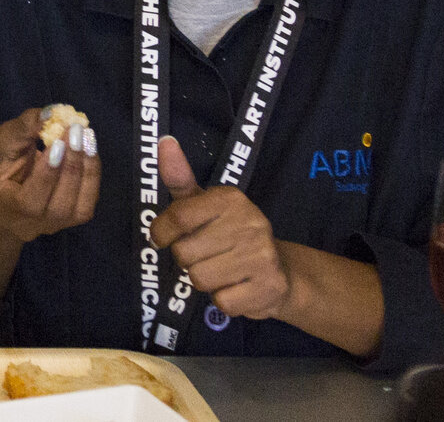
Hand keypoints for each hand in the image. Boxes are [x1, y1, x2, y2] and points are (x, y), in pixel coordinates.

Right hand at [0, 106, 100, 243]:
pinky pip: (87, 201)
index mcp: (5, 208)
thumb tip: (51, 112)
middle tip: (76, 131)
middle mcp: (31, 225)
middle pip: (59, 207)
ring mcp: (53, 225)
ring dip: (88, 170)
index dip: (47, 174)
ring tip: (87, 137)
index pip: (30, 201)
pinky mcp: (70, 219)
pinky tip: (89, 148)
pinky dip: (92, 173)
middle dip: (72, 166)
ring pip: (80, 209)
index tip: (57, 141)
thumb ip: (23, 129)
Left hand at [148, 136, 290, 321]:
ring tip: (222, 270)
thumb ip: (180, 177)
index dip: (162, 232)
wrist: (281, 273)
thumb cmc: (230, 234)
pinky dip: (223, 300)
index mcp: (230, 199)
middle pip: (184, 253)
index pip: (178, 216)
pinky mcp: (269, 287)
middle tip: (207, 255)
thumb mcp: (204, 203)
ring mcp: (262, 256)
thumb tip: (163, 141)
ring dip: (204, 281)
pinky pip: (221, 302)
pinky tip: (236, 287)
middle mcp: (250, 222)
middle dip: (188, 259)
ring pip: (200, 279)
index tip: (163, 237)